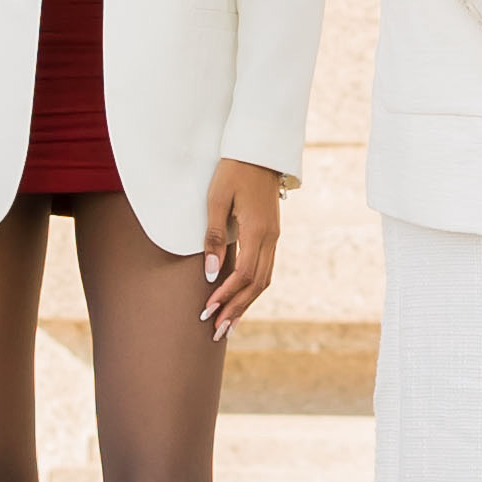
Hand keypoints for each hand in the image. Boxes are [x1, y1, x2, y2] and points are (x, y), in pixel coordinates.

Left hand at [201, 159, 282, 339]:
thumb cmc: (233, 171)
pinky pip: (266, 268)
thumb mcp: (216, 200)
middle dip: (237, 309)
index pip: (244, 275)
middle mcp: (271, 238)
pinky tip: (241, 298)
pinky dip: (253, 288)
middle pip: (257, 285)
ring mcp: (274, 236)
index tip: (207, 311)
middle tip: (217, 331)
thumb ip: (213, 237)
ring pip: (264, 280)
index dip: (226, 296)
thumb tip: (212, 274)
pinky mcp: (272, 233)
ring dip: (246, 303)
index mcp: (258, 230)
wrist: (259, 150)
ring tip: (229, 323)